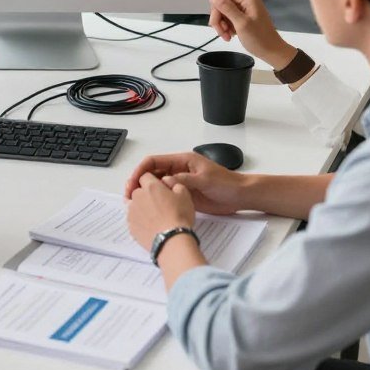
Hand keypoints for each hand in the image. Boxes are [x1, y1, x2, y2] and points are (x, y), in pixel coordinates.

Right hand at [126, 151, 244, 215]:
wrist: (240, 196)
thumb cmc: (226, 184)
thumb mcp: (205, 180)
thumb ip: (185, 180)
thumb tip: (164, 181)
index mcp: (182, 161)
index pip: (155, 161)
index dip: (141, 169)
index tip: (133, 181)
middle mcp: (178, 170)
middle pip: (152, 172)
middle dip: (138, 181)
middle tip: (128, 194)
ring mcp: (179, 183)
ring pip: (156, 184)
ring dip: (144, 191)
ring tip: (133, 202)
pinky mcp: (183, 195)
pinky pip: (165, 195)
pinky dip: (155, 199)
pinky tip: (148, 208)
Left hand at [127, 172, 195, 251]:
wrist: (172, 240)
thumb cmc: (179, 216)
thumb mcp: (184, 194)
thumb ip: (173, 183)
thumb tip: (166, 181)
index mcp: (150, 186)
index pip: (145, 176)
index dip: (153, 181)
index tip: (159, 188)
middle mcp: (137, 196)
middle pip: (138, 190)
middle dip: (146, 194)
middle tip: (159, 204)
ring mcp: (132, 212)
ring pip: (134, 205)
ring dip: (141, 207)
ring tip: (155, 216)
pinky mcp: (130, 226)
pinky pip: (133, 219)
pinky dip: (139, 220)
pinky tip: (150, 226)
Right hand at [200, 0, 296, 69]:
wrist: (271, 51)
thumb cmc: (259, 38)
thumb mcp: (242, 24)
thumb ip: (227, 9)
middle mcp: (245, 0)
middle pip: (221, 2)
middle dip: (218, 17)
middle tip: (221, 32)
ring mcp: (244, 8)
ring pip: (222, 11)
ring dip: (221, 24)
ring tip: (227, 36)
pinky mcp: (243, 16)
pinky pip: (227, 17)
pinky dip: (225, 26)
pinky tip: (230, 35)